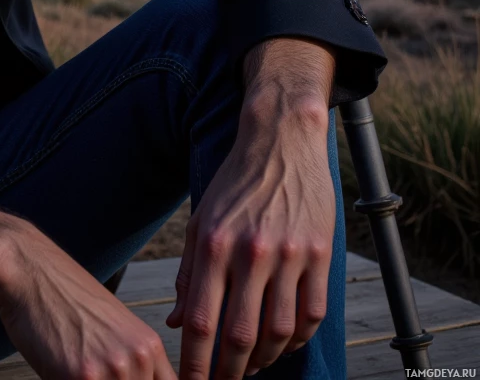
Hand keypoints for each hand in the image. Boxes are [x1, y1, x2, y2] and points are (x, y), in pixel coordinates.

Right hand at [0, 191, 176, 379]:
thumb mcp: (109, 328)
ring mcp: (113, 370)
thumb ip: (129, 364)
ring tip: (70, 370)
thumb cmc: (62, 298)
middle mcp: (139, 359)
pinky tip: (57, 373)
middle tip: (89, 375)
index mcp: (149, 346)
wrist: (28, 270)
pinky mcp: (82, 379)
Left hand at [165, 38, 335, 379]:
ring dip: (263, 360)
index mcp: (215, 243)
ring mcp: (290, 254)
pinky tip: (282, 344)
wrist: (281, 141)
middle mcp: (252, 251)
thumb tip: (178, 324)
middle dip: (228, 373)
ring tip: (250, 367)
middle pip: (240, 335)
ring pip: (279, 332)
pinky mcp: (321, 253)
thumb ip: (190, 274)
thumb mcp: (202, 221)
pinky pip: (311, 314)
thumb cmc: (235, 185)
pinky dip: (297, 340)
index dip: (195, 363)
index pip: (202, 321)